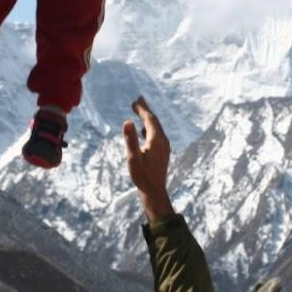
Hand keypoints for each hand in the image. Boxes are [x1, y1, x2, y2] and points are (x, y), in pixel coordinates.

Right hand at [122, 97, 174, 221]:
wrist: (155, 191)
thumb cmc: (142, 176)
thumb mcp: (133, 157)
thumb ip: (130, 139)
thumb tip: (127, 121)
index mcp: (156, 139)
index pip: (149, 119)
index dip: (142, 109)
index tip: (135, 100)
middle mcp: (163, 141)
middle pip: (154, 121)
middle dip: (146, 110)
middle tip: (138, 100)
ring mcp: (164, 146)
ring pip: (156, 128)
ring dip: (147, 119)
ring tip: (140, 112)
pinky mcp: (162, 152)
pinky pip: (156, 135)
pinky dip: (149, 128)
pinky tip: (144, 131)